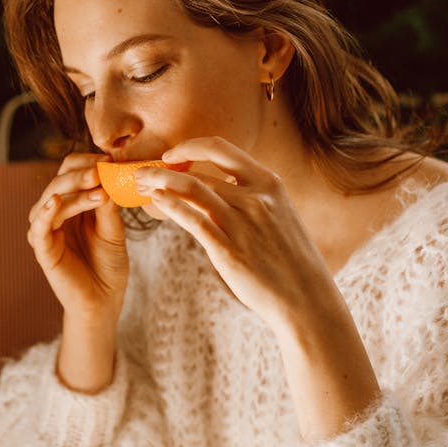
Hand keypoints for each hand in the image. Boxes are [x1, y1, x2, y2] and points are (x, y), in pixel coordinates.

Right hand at [27, 153, 128, 328]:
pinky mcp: (42, 249)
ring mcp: (46, 230)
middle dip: (81, 173)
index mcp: (71, 203)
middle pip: (59, 180)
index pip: (69, 171)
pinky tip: (55, 202)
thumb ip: (108, 205)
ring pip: (52, 198)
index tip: (109, 159)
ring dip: (75, 191)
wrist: (104, 300)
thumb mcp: (113, 229)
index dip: (87, 162)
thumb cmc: (109, 264)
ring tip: (98, 190)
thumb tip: (107, 176)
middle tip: (102, 170)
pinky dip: (46, 212)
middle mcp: (55, 213)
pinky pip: (39, 227)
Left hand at [134, 137, 338, 330]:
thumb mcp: (279, 215)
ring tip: (140, 184)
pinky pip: (192, 219)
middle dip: (163, 170)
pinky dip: (170, 206)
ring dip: (159, 182)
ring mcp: (241, 222)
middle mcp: (255, 197)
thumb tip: (223, 189)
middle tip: (143, 174)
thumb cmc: (291, 261)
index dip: (190, 147)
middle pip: (198, 171)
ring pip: (190, 189)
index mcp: (268, 183)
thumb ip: (252, 198)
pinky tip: (156, 203)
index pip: (221, 149)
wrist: (307, 299)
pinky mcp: (228, 249)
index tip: (171, 155)